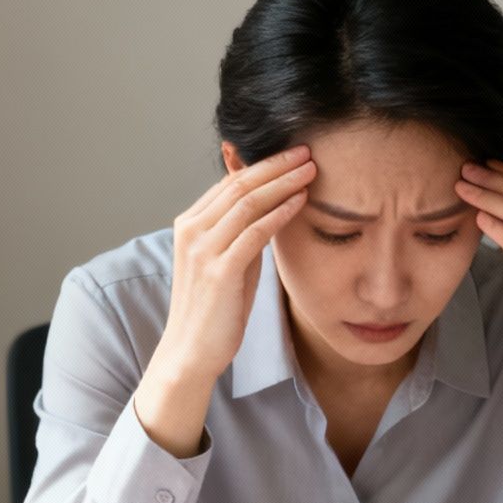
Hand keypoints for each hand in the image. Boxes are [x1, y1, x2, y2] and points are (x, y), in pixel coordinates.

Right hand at [158, 145, 315, 384]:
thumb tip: (272, 208)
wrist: (191, 351)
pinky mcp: (219, 271)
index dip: (263, 165)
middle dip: (276, 165)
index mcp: (191, 224)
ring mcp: (202, 249)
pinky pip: (254, 232)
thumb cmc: (216, 309)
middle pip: (239, 184)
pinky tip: (301, 201)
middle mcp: (192, 229)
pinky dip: (280, 213)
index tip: (293, 154)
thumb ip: (244, 234)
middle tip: (307, 151)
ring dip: (283, 183)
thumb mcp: (230, 262)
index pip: (230, 182)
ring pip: (247, 202)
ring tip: (311, 169)